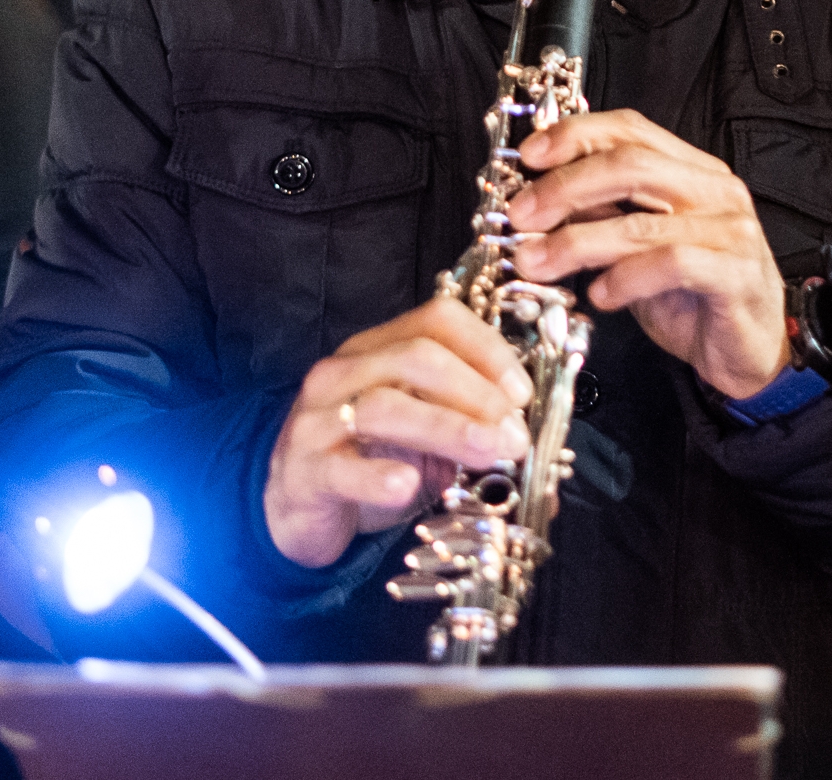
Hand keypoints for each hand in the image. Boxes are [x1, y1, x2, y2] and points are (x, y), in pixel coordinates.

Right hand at [265, 297, 531, 567]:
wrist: (294, 510)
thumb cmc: (369, 464)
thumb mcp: (425, 442)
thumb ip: (473, 434)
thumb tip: (537, 454)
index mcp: (379, 351)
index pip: (436, 320)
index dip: (486, 349)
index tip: (523, 393)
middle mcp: (344, 373)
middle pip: (415, 358)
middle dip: (476, 393)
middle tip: (515, 435)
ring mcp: (317, 419)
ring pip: (384, 407)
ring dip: (446, 428)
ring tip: (488, 452)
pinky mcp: (303, 470)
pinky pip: (340, 467)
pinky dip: (378, 475)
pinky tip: (408, 486)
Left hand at [508, 109, 789, 400]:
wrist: (748, 354)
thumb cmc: (690, 299)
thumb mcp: (635, 250)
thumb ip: (600, 216)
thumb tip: (537, 199)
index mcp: (692, 170)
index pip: (631, 130)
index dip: (575, 136)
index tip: (527, 157)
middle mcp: (715, 190)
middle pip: (630, 165)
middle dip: (563, 187)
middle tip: (519, 216)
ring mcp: (731, 230)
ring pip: (641, 221)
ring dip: (576, 242)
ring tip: (536, 263)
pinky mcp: (736, 274)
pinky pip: (671, 264)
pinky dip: (626, 278)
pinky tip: (600, 295)